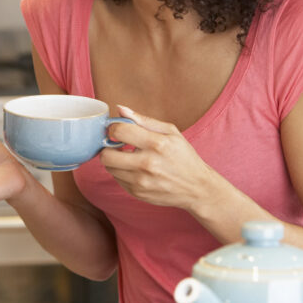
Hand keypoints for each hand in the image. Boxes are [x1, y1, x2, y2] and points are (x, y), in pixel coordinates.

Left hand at [98, 105, 221, 210]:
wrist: (196, 188)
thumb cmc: (183, 156)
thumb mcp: (170, 132)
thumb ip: (143, 120)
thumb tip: (120, 109)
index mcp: (157, 144)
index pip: (119, 131)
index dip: (114, 127)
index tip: (118, 129)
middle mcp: (147, 164)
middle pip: (106, 155)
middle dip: (108, 147)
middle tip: (118, 144)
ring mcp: (141, 181)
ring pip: (109, 168)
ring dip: (114, 160)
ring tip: (128, 156)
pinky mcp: (137, 193)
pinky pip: (116, 179)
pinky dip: (121, 172)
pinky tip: (134, 168)